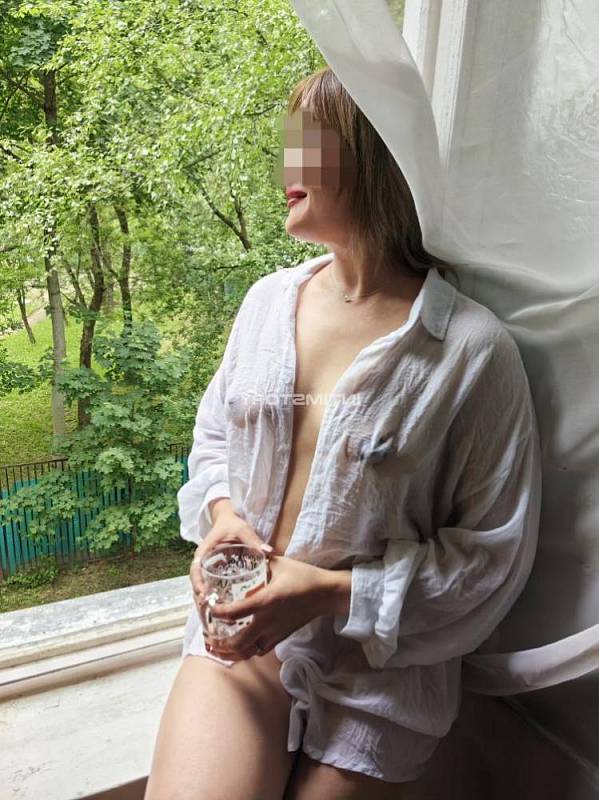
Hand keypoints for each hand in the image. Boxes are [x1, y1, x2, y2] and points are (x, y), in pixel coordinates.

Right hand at [189, 509, 272, 614]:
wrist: (228, 520)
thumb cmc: (233, 525)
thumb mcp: (243, 531)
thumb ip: (254, 541)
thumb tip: (269, 552)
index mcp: (204, 552)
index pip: (195, 570)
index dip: (197, 583)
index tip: (203, 595)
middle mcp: (202, 563)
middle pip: (197, 584)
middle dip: (201, 599)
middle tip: (211, 612)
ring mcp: (207, 569)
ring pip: (202, 588)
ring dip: (206, 602)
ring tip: (215, 616)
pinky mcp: (214, 573)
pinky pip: (210, 587)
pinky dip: (214, 598)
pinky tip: (224, 610)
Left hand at [204, 554, 331, 660]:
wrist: (325, 594)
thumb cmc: (303, 576)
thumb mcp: (279, 564)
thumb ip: (259, 562)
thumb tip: (244, 553)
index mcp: (266, 601)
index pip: (235, 613)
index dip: (218, 613)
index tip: (210, 608)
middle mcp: (268, 621)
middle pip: (238, 641)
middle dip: (219, 643)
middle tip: (207, 637)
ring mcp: (275, 632)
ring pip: (248, 651)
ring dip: (231, 651)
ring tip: (217, 647)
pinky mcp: (281, 637)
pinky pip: (259, 650)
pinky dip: (247, 650)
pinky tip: (239, 644)